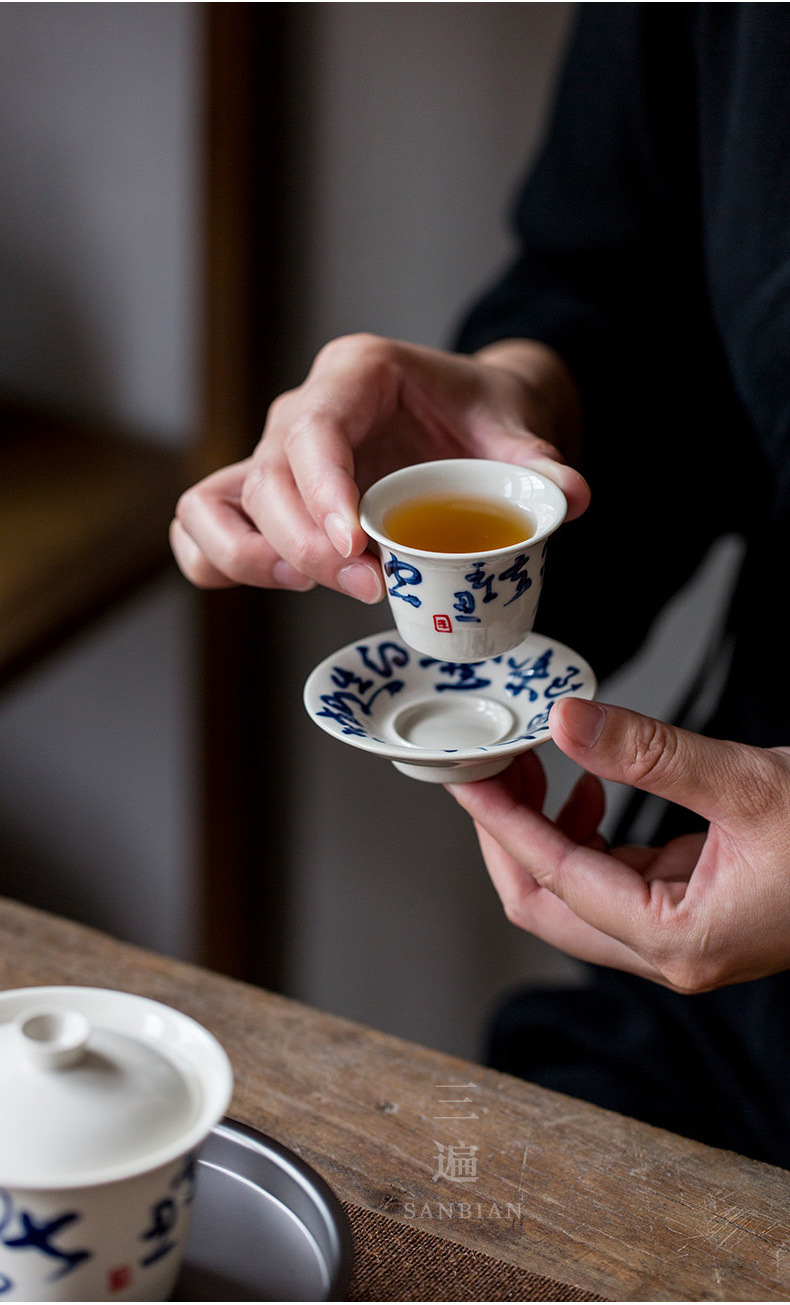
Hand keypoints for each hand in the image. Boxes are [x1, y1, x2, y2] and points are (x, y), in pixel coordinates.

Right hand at [170, 333, 588, 597]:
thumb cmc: (481, 413)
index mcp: (357, 374)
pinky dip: (219, 560)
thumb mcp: (514, 428)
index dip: (323, 492)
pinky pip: (205, 525)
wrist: (469, 415)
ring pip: (212, 502)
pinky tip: (279, 585)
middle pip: (266, 479)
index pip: (313, 430)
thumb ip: (537, 462)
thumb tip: (569, 498)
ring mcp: (274, 455)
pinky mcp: (264, 496)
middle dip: (306, 545)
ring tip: (312, 587)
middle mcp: (301, 410)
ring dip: (249, 556)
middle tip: (371, 588)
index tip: (356, 549)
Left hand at [446, 697, 789, 992]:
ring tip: (535, 768)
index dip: (502, 823)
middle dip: (510, 838)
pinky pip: (615, 880)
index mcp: (678, 939)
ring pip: (578, 895)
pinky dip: (589, 836)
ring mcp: (683, 936)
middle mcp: (673, 952)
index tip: (468, 776)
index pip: (555, 880)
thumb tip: (567, 720)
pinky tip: (592, 791)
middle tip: (490, 770)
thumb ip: (650, 752)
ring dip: (547, 833)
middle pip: (549, 907)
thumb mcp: (749, 783)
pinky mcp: (695, 910)